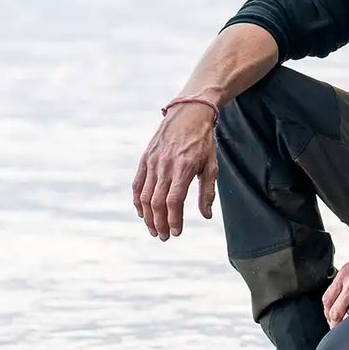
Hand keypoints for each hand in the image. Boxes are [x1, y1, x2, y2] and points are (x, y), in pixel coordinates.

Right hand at [133, 102, 218, 240]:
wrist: (189, 112)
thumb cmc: (203, 141)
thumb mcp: (211, 165)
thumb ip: (207, 192)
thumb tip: (206, 215)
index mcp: (184, 168)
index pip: (174, 201)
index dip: (174, 220)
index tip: (177, 232)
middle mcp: (165, 165)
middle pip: (156, 202)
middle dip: (159, 223)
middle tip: (165, 236)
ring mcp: (153, 161)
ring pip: (144, 195)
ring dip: (148, 216)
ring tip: (154, 229)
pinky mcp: (145, 158)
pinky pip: (137, 183)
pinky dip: (137, 200)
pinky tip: (142, 213)